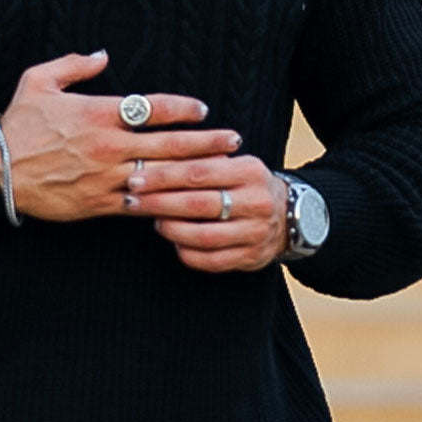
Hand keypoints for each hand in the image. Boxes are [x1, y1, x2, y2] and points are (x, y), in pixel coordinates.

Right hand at [0, 50, 240, 222]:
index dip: (182, 107)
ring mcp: (106, 177)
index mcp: (97, 113)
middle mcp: (108, 146)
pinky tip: (186, 203)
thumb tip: (102, 54)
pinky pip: (140, 205)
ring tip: (222, 174)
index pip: (151, 107)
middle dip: (206, 142)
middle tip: (234, 140)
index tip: (203, 109)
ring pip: (161, 177)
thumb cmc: (17, 124)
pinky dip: (165, 203)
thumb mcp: (38, 81)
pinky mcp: (100, 204)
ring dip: (194, 175)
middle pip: (168, 143)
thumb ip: (74, 65)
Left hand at [124, 154, 287, 273]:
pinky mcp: (250, 258)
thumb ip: (200, 161)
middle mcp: (256, 203)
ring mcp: (255, 233)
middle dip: (158, 203)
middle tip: (132, 201)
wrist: (289, 216)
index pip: (198, 173)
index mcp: (250, 172)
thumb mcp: (234, 164)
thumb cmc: (246, 185)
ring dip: (170, 229)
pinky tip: (173, 241)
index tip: (135, 179)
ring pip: (202, 236)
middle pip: (197, 205)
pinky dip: (186, 252)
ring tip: (154, 220)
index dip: (162, 177)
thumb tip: (151, 160)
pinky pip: (210, 261)